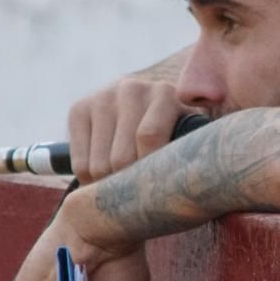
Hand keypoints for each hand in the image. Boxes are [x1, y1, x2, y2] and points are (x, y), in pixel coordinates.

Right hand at [67, 75, 187, 183]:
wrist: (141, 125)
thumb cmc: (174, 144)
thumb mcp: (189, 143)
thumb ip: (194, 154)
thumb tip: (201, 179)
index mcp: (165, 93)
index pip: (149, 135)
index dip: (150, 171)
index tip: (157, 190)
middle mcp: (131, 88)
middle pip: (121, 157)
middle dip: (129, 183)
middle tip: (139, 192)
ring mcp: (102, 96)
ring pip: (99, 166)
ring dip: (109, 185)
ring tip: (124, 185)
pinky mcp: (79, 108)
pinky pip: (81, 164)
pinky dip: (90, 180)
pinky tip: (104, 173)